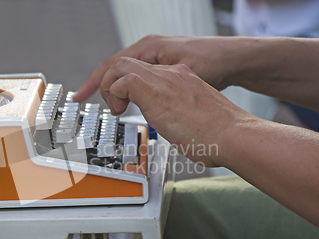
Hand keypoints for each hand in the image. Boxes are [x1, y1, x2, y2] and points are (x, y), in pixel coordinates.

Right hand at [74, 35, 239, 101]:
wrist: (237, 62)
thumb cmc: (213, 63)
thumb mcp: (173, 77)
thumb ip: (142, 85)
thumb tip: (119, 91)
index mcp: (148, 49)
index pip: (111, 66)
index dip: (95, 84)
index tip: (81, 98)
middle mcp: (153, 50)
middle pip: (116, 69)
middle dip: (105, 88)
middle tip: (106, 110)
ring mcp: (162, 59)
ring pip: (129, 75)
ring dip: (119, 91)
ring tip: (115, 107)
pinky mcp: (170, 69)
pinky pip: (143, 79)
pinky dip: (133, 91)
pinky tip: (134, 102)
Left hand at [100, 57, 254, 166]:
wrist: (234, 135)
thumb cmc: (220, 134)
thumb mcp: (194, 118)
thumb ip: (179, 116)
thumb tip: (173, 129)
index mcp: (181, 79)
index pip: (144, 70)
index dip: (127, 83)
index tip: (123, 101)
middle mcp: (172, 75)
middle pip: (128, 62)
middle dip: (113, 81)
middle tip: (116, 105)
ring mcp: (165, 80)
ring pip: (121, 65)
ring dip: (111, 87)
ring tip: (117, 109)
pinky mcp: (156, 92)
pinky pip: (124, 81)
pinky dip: (115, 94)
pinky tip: (122, 111)